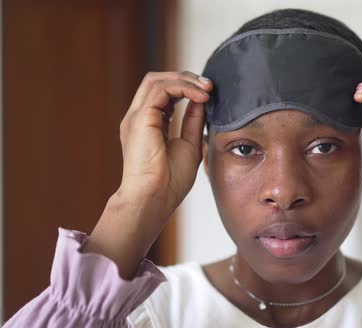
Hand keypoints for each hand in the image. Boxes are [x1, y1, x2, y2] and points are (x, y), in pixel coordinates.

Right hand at [119, 71, 211, 216]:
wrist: (155, 198)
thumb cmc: (170, 181)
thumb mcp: (189, 144)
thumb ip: (193, 121)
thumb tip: (202, 100)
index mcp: (149, 124)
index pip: (163, 93)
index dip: (186, 87)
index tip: (209, 93)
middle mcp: (139, 117)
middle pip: (157, 81)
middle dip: (186, 78)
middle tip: (210, 85)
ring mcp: (136, 116)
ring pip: (156, 80)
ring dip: (185, 80)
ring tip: (207, 89)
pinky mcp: (140, 118)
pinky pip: (160, 89)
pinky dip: (182, 87)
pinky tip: (201, 97)